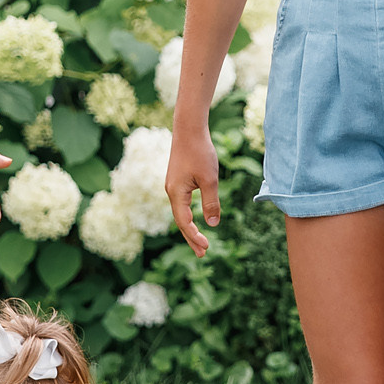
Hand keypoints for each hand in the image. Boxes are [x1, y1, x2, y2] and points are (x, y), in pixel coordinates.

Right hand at [165, 125, 220, 256]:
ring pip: (181, 212)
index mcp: (176, 194)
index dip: (194, 237)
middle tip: (202, 254)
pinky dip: (188, 215)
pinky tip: (195, 218)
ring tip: (200, 241)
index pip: (184, 223)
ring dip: (190, 228)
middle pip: (180, 221)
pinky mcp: (177, 179)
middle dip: (191, 238)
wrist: (189, 129)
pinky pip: (182, 203)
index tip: (206, 248)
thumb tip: (212, 224)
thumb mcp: (209, 180)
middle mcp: (171, 191)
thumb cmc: (200, 152)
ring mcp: (173, 185)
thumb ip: (210, 203)